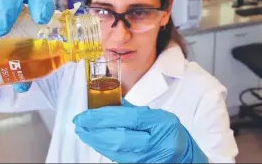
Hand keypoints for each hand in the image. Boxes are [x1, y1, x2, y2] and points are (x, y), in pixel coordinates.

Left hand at [73, 99, 207, 162]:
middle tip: (78, 123)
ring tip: (82, 130)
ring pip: (114, 150)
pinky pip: (116, 157)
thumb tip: (109, 103)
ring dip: (94, 140)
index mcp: (159, 124)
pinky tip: (94, 140)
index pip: (128, 119)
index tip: (86, 113)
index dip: (104, 117)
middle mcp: (152, 143)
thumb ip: (134, 111)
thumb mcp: (158, 116)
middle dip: (94, 130)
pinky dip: (103, 147)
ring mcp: (144, 158)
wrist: (183, 156)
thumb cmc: (171, 132)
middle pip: (118, 138)